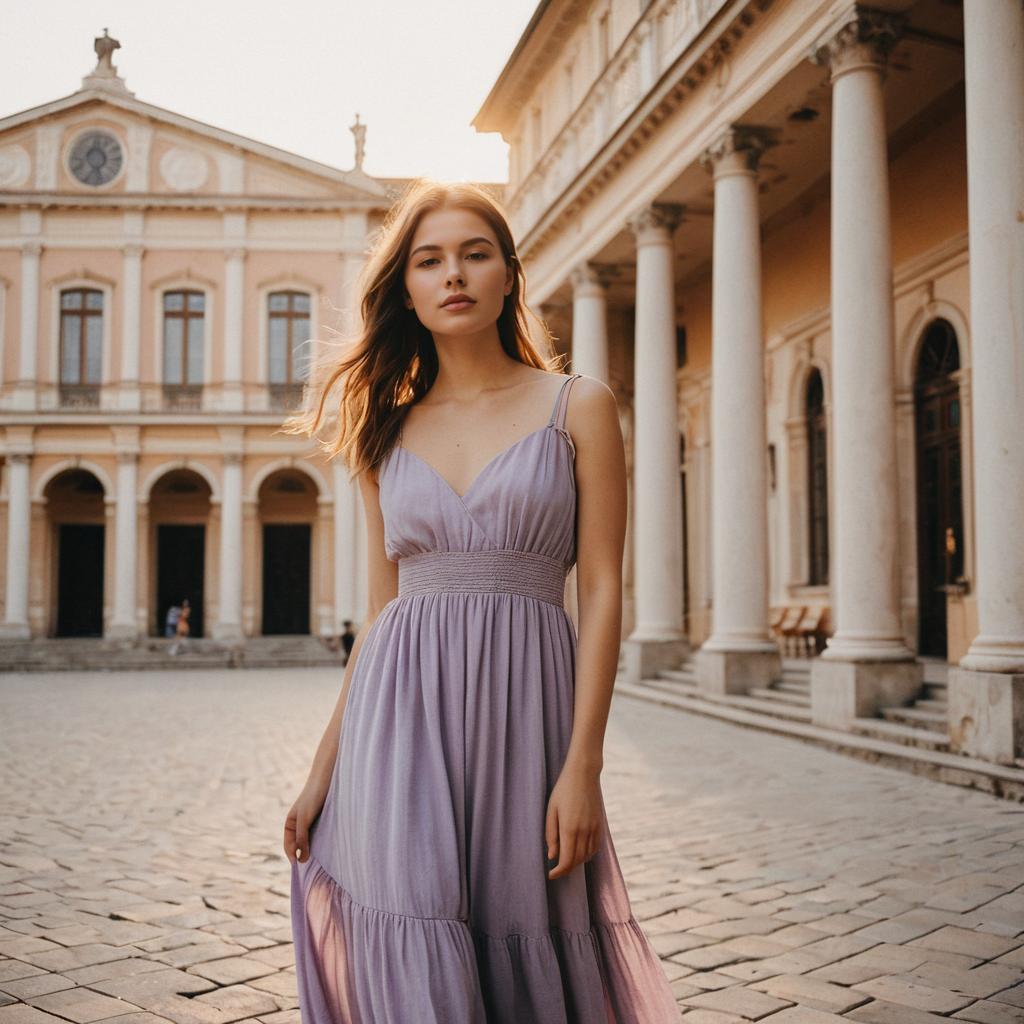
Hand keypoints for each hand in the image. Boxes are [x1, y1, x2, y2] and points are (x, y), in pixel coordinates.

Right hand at [284, 775, 330, 864]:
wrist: (327, 779)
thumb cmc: (312, 797)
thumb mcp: (304, 819)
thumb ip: (301, 838)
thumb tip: (300, 859)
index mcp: (290, 824)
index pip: (288, 847)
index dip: (293, 857)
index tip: (302, 866)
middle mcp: (298, 825)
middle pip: (299, 846)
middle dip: (304, 855)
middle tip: (313, 867)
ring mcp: (310, 823)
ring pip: (310, 842)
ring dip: (314, 850)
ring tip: (322, 860)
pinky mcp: (322, 821)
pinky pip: (319, 836)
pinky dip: (322, 843)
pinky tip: (329, 848)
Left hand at [545, 763, 603, 880]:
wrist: (584, 774)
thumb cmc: (563, 790)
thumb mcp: (551, 810)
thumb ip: (551, 834)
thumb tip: (552, 856)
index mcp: (570, 829)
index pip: (566, 861)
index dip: (558, 872)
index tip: (550, 875)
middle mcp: (584, 831)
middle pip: (577, 861)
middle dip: (566, 869)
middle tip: (555, 870)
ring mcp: (594, 828)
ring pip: (587, 856)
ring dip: (577, 862)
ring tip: (566, 861)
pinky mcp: (600, 825)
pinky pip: (595, 847)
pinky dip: (587, 854)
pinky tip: (579, 852)